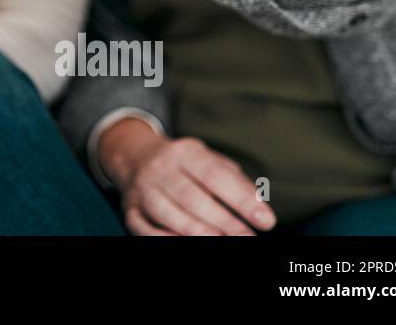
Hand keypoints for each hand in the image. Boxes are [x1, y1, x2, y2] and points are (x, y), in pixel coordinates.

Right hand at [98, 117, 275, 235]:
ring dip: (197, 231)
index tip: (266, 220)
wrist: (134, 156)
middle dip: (224, 222)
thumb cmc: (183, 164)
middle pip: (191, 198)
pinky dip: (163, 238)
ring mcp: (142, 189)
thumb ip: (234, 179)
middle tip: (248, 238)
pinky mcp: (129, 209)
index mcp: (184, 152)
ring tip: (222, 242)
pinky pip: (143, 228)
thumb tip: (258, 204)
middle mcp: (159, 168)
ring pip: (166, 213)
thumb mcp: (209, 160)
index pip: (215, 175)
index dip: (242, 199)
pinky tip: (185, 242)